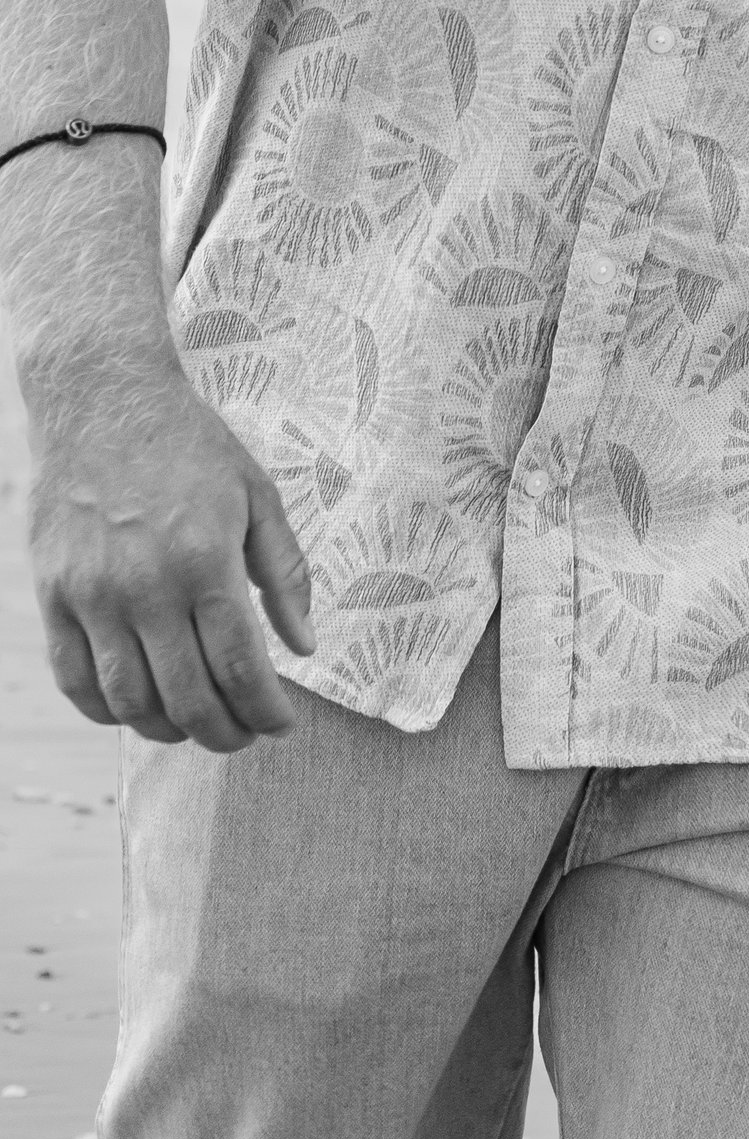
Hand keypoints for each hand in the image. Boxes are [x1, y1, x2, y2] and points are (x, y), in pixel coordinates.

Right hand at [23, 343, 314, 752]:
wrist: (102, 402)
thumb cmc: (190, 447)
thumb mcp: (256, 495)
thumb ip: (285, 573)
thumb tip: (304, 646)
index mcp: (204, 558)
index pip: (240, 666)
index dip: (265, 711)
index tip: (281, 727)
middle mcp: (145, 585)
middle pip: (188, 696)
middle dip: (224, 733)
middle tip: (244, 736)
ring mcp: (92, 595)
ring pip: (130, 702)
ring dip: (168, 731)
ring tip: (196, 726)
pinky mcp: (53, 597)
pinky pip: (76, 681)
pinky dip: (109, 711)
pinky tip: (138, 707)